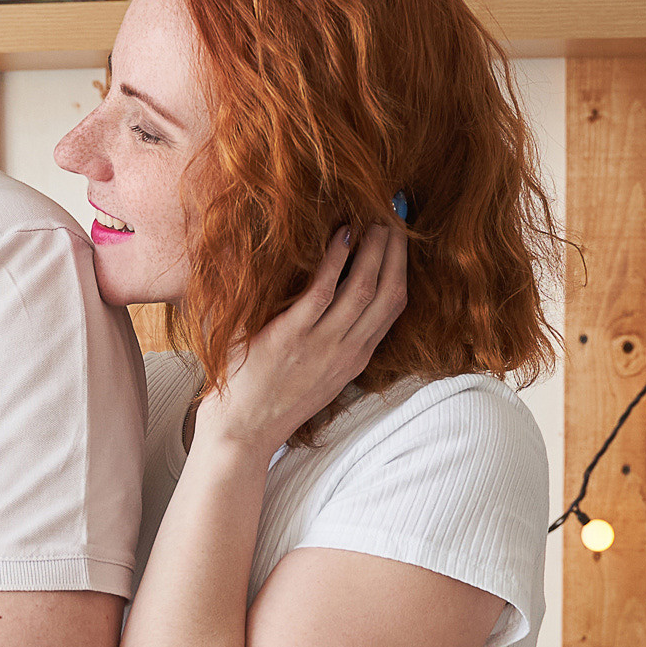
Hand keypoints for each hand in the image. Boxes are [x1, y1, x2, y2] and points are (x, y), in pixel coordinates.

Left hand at [196, 223, 406, 457]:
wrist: (243, 432)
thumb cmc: (272, 398)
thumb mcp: (317, 372)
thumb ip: (331, 339)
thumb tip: (334, 296)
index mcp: (355, 357)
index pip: (393, 305)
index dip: (402, 265)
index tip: (401, 235)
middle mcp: (347, 350)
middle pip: (388, 291)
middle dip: (395, 249)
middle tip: (392, 213)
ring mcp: (321, 344)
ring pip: (363, 287)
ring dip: (372, 247)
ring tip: (372, 216)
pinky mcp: (292, 338)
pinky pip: (322, 291)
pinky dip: (334, 260)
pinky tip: (339, 235)